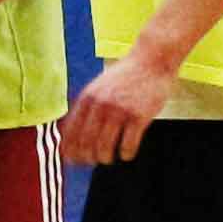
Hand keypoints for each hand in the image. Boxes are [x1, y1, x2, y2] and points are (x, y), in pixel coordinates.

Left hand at [59, 52, 173, 167]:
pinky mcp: (139, 116)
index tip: (72, 161)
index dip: (70, 150)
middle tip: (93, 162)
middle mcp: (100, 104)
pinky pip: (127, 145)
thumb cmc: (126, 75)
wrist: (152, 59)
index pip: (71, 131)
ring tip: (110, 158)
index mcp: (87, 97)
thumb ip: (87, 105)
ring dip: (105, 158)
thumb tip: (72, 130)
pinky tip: (127, 154)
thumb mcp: (99, 85)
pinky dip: (125, 154)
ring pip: (104, 147)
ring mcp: (120, 110)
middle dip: (87, 158)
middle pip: (86, 143)